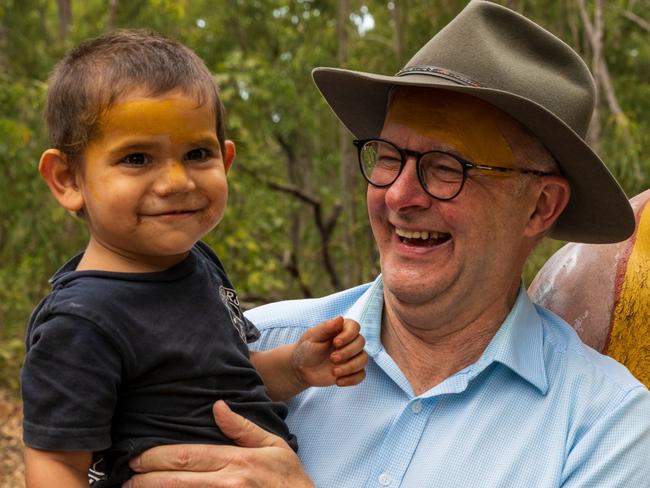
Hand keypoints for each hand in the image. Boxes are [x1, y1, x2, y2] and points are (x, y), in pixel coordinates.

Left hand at [124, 401, 313, 487]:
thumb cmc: (289, 479)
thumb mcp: (272, 445)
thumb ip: (241, 428)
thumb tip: (217, 406)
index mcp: (236, 461)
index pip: (187, 457)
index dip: (157, 457)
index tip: (137, 457)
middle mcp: (227, 484)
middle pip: (176, 481)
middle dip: (146, 479)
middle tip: (127, 477)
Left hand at [293, 316, 366, 387]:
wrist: (302, 368)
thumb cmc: (306, 348)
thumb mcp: (312, 337)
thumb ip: (326, 327)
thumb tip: (340, 318)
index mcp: (341, 330)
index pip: (355, 327)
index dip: (348, 335)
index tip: (335, 343)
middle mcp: (349, 342)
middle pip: (361, 343)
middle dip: (348, 352)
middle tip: (332, 358)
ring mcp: (352, 357)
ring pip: (364, 359)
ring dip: (350, 367)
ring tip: (334, 372)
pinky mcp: (351, 371)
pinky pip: (361, 375)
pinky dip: (352, 379)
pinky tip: (338, 381)